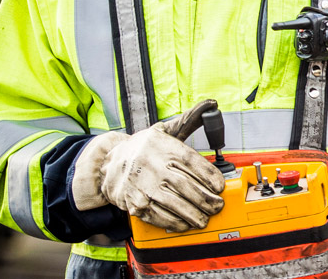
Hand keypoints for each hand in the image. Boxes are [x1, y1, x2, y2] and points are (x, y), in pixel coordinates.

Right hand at [73, 100, 225, 231]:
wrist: (107, 164)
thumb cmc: (142, 148)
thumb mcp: (163, 130)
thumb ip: (189, 119)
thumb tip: (211, 104)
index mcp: (164, 147)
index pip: (193, 163)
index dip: (210, 177)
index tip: (220, 186)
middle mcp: (154, 166)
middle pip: (187, 186)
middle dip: (206, 199)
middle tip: (217, 206)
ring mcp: (144, 187)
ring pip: (174, 204)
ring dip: (193, 214)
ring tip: (205, 218)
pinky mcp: (136, 204)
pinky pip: (159, 216)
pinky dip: (175, 222)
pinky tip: (186, 223)